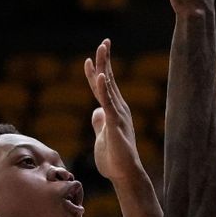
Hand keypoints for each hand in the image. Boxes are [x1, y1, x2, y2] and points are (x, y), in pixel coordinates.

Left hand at [84, 40, 142, 181]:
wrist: (124, 175)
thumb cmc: (114, 159)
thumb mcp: (102, 136)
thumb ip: (100, 123)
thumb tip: (96, 112)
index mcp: (114, 111)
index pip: (103, 87)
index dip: (97, 72)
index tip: (90, 58)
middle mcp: (118, 108)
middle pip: (109, 79)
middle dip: (105, 60)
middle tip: (104, 41)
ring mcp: (118, 114)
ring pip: (109, 85)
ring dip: (105, 66)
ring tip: (102, 48)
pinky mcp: (115, 123)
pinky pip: (108, 102)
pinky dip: (104, 88)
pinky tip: (101, 75)